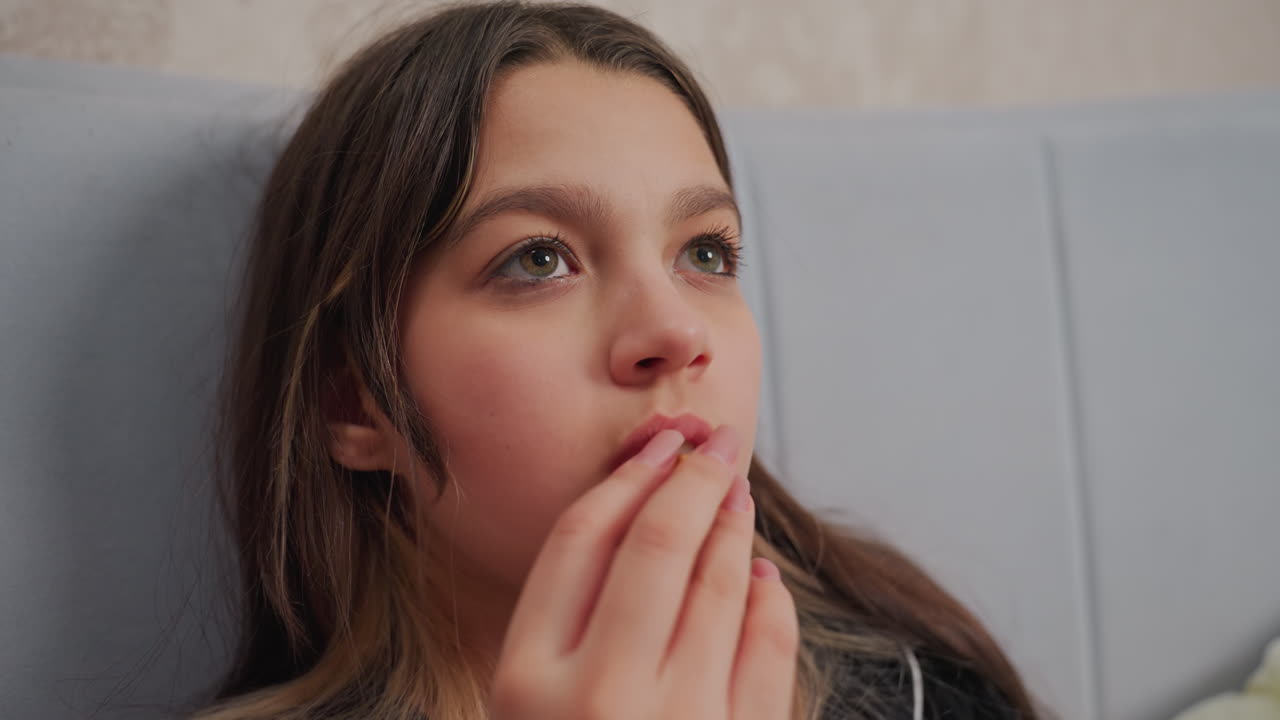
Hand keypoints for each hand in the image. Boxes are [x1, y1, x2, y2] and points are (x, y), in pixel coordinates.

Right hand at [490, 425, 798, 719]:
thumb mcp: (524, 703)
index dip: (624, 478)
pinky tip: (760, 576)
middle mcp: (600, 696)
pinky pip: (767, 648)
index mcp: (527, 678)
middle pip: (655, 545)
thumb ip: (553, 628)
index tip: (659, 445)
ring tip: (736, 492)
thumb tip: (631, 513)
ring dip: (732, 525)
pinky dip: (769, 599)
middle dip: (694, 478)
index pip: (579, 541)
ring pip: (717, 587)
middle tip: (718, 442)